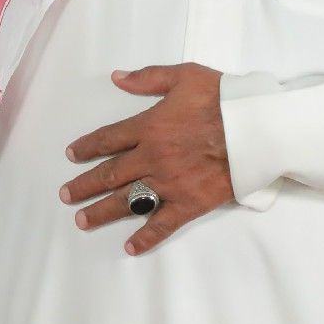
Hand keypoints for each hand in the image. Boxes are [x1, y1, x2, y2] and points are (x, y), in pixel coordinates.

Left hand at [61, 63, 234, 255]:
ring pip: (127, 200)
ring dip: (102, 212)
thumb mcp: (184, 76)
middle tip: (65, 195)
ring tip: (81, 220)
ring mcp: (169, 183)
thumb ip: (148, 78)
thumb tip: (117, 78)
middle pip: (110, 174)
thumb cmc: (223, 99)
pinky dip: (146, 237)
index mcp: (149, 127)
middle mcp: (152, 158)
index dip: (86, 147)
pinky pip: (163, 224)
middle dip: (84, 185)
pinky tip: (130, 247)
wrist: (258, 129)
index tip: (71, 155)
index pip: (108, 139)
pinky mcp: (190, 202)